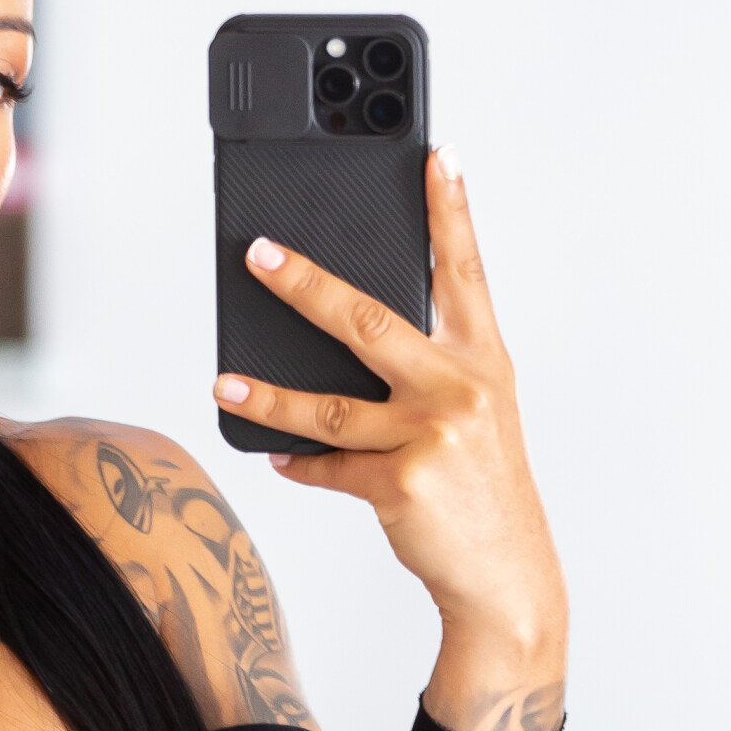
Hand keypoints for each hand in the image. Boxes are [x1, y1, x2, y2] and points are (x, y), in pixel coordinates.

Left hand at [214, 149, 566, 730]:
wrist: (505, 575)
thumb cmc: (483, 489)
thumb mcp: (477, 415)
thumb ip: (429, 370)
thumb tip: (344, 338)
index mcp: (484, 360)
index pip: (464, 271)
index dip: (448, 212)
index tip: (435, 156)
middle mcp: (462, 387)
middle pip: (369, 319)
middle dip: (306, 283)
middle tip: (261, 254)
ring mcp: (431, 433)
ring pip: (328, 404)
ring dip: (267, 394)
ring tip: (225, 383)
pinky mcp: (401, 480)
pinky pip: (329, 465)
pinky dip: (301, 464)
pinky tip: (279, 458)